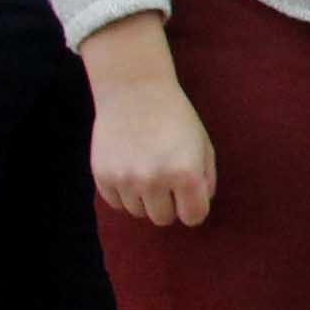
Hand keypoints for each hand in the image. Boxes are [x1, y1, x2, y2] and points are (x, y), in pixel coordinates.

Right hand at [90, 75, 217, 227]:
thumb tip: (198, 208)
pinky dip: (124, 193)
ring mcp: (126, 180)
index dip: (194, 209)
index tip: (190, 199)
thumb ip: (206, 179)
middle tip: (167, 184)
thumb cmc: (175, 117)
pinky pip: (116, 203)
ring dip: (145, 199)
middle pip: (163, 219)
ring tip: (147, 170)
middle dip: (169, 205)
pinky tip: (130, 170)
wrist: (135, 90)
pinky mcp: (103, 176)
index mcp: (186, 173)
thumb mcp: (203, 144)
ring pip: (138, 212)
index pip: (193, 217)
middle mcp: (155, 181)